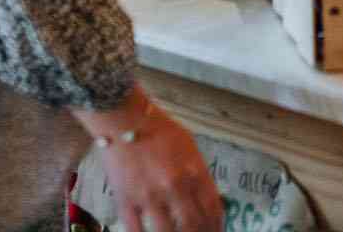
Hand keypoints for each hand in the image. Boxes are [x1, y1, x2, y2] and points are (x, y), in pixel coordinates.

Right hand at [74, 87, 222, 231]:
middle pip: (192, 224)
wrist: (125, 121)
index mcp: (193, 170)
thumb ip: (198, 172)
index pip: (212, 207)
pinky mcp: (126, 202)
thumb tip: (207, 198)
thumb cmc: (159, 130)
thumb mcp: (188, 146)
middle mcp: (174, 186)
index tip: (217, 231)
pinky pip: (136, 231)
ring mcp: (149, 196)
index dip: (216, 225)